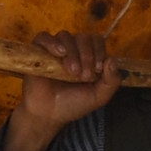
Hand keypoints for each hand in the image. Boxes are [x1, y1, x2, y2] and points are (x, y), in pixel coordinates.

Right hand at [0, 29, 119, 150]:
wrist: (49, 114)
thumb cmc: (73, 104)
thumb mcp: (99, 96)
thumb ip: (111, 81)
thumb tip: (112, 60)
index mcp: (88, 57)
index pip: (97, 41)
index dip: (99, 51)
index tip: (98, 69)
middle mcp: (73, 50)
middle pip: (83, 37)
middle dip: (87, 55)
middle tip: (83, 76)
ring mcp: (55, 50)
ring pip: (65, 36)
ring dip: (72, 52)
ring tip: (71, 71)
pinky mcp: (38, 52)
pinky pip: (43, 37)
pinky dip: (52, 42)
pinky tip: (59, 53)